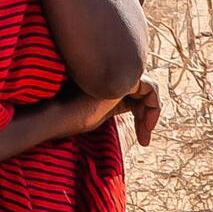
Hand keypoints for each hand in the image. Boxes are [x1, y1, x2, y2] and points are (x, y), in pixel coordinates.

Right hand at [42, 79, 159, 146]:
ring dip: (151, 115)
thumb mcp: (103, 113)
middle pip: (143, 90)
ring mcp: (120, 71)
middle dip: (148, 116)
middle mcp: (115, 71)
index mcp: (109, 79)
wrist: (58, 117)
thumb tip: (139, 107)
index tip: (142, 139)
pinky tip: (146, 127)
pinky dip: (154, 109)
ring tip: (144, 136)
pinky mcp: (125, 77)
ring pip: (149, 90)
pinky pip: (151, 90)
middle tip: (144, 140)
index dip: (141, 115)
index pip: (135, 92)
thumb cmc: (74, 119)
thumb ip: (119, 105)